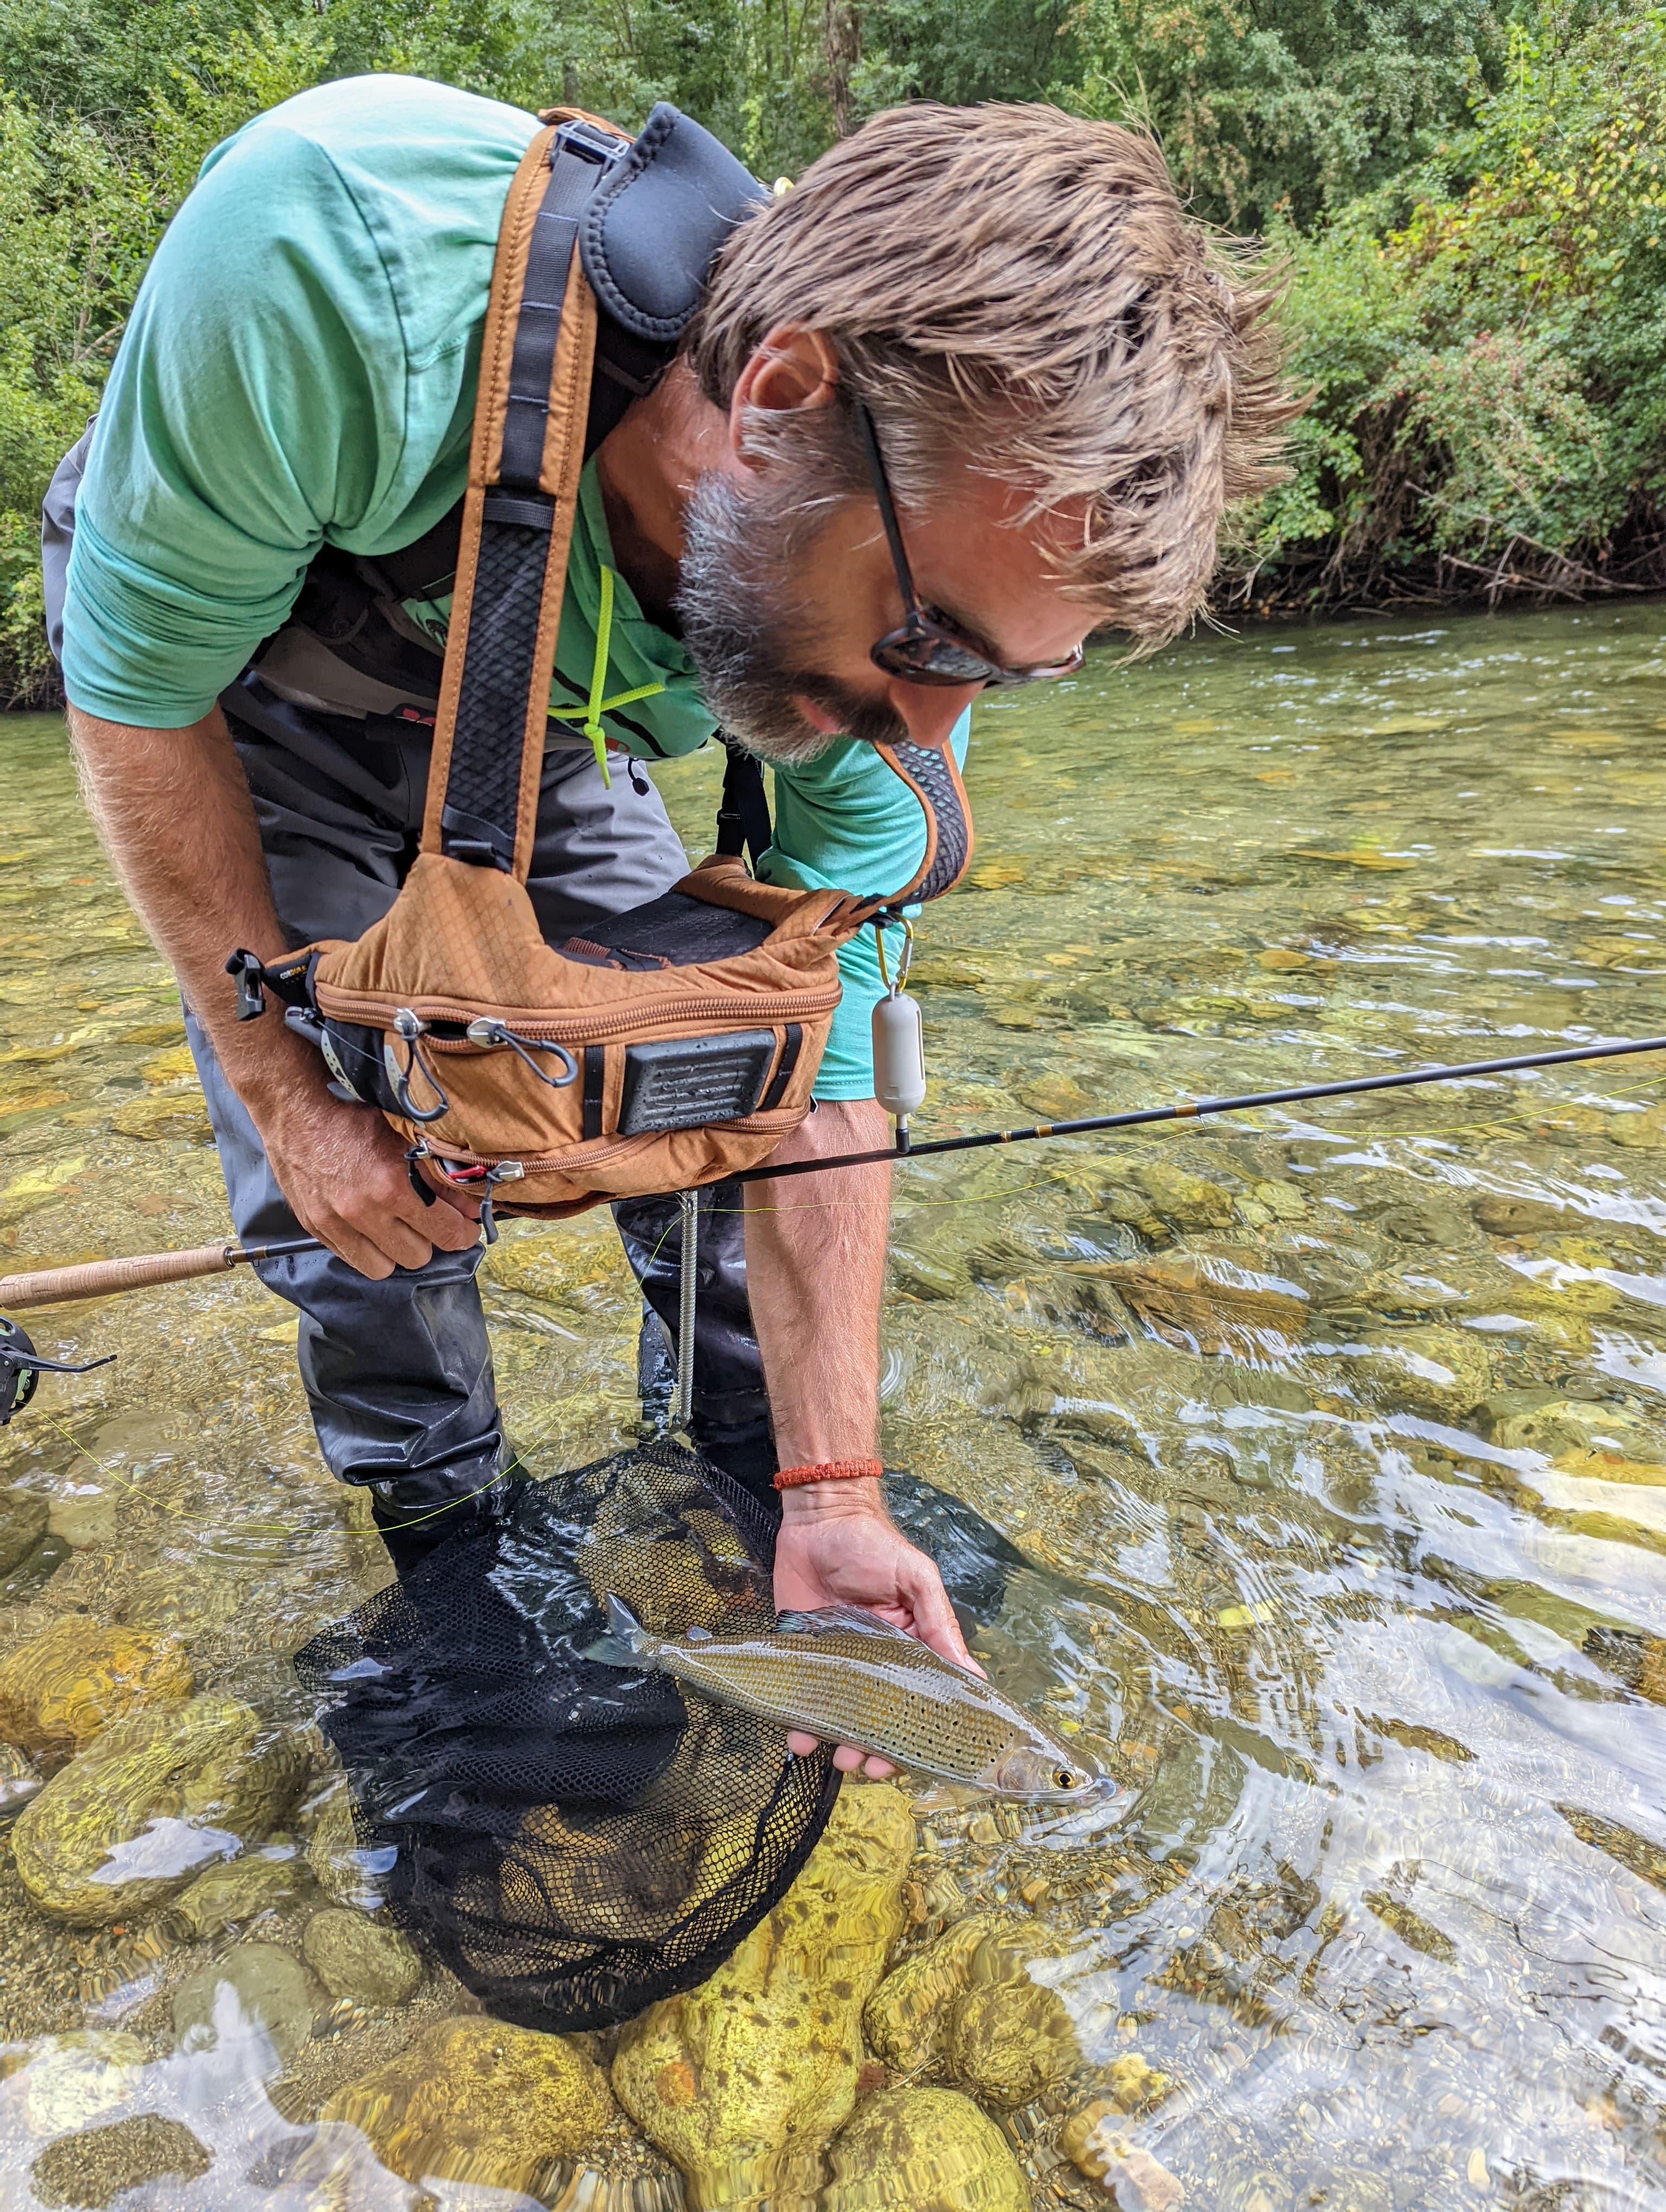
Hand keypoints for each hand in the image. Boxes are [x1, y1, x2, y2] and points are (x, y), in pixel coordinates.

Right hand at [251, 1067, 480, 1278]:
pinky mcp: (315, 1227)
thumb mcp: (407, 1138)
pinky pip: (352, 1259)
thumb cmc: (354, 1117)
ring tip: (398, 1227)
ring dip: (396, 1250)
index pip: (446, 1234)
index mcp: (393, 1186)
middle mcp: (363, 1211)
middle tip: (429, 1221)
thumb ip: (440, 1177)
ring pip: (384, 1267)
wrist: (296, 1110)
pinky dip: (367, 1249)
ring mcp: (335, 1223)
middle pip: (417, 1257)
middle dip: (429, 1239)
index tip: (464, 1228)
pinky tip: (371, 1227)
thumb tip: (470, 1208)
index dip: (463, 1234)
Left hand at [773, 1477, 983, 1777]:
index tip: (911, 1756)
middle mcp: (874, 1662)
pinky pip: (801, 1699)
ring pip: (840, 1717)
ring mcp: (836, 1662)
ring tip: (835, 1756)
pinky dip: (799, 1724)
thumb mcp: (915, 1578)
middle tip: (864, 1763)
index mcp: (909, 1647)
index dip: (916, 1731)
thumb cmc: (872, 1544)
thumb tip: (974, 1674)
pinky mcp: (801, 1656)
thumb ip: (939, 1623)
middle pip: (878, 1717)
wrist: (817, 1518)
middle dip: (874, 1748)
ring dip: (839, 1742)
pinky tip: (798, 1739)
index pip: (918, 1698)